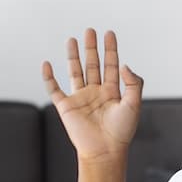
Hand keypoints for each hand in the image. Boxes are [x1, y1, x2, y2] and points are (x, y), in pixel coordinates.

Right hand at [42, 28, 142, 161]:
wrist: (105, 151)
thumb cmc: (121, 132)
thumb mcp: (134, 104)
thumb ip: (134, 83)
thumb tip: (125, 65)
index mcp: (112, 92)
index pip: (111, 65)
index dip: (110, 49)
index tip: (109, 34)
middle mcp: (96, 93)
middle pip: (93, 65)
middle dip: (92, 48)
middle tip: (91, 31)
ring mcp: (80, 98)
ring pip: (75, 72)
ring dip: (73, 56)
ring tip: (72, 39)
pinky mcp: (66, 107)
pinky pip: (54, 89)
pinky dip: (49, 77)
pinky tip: (47, 64)